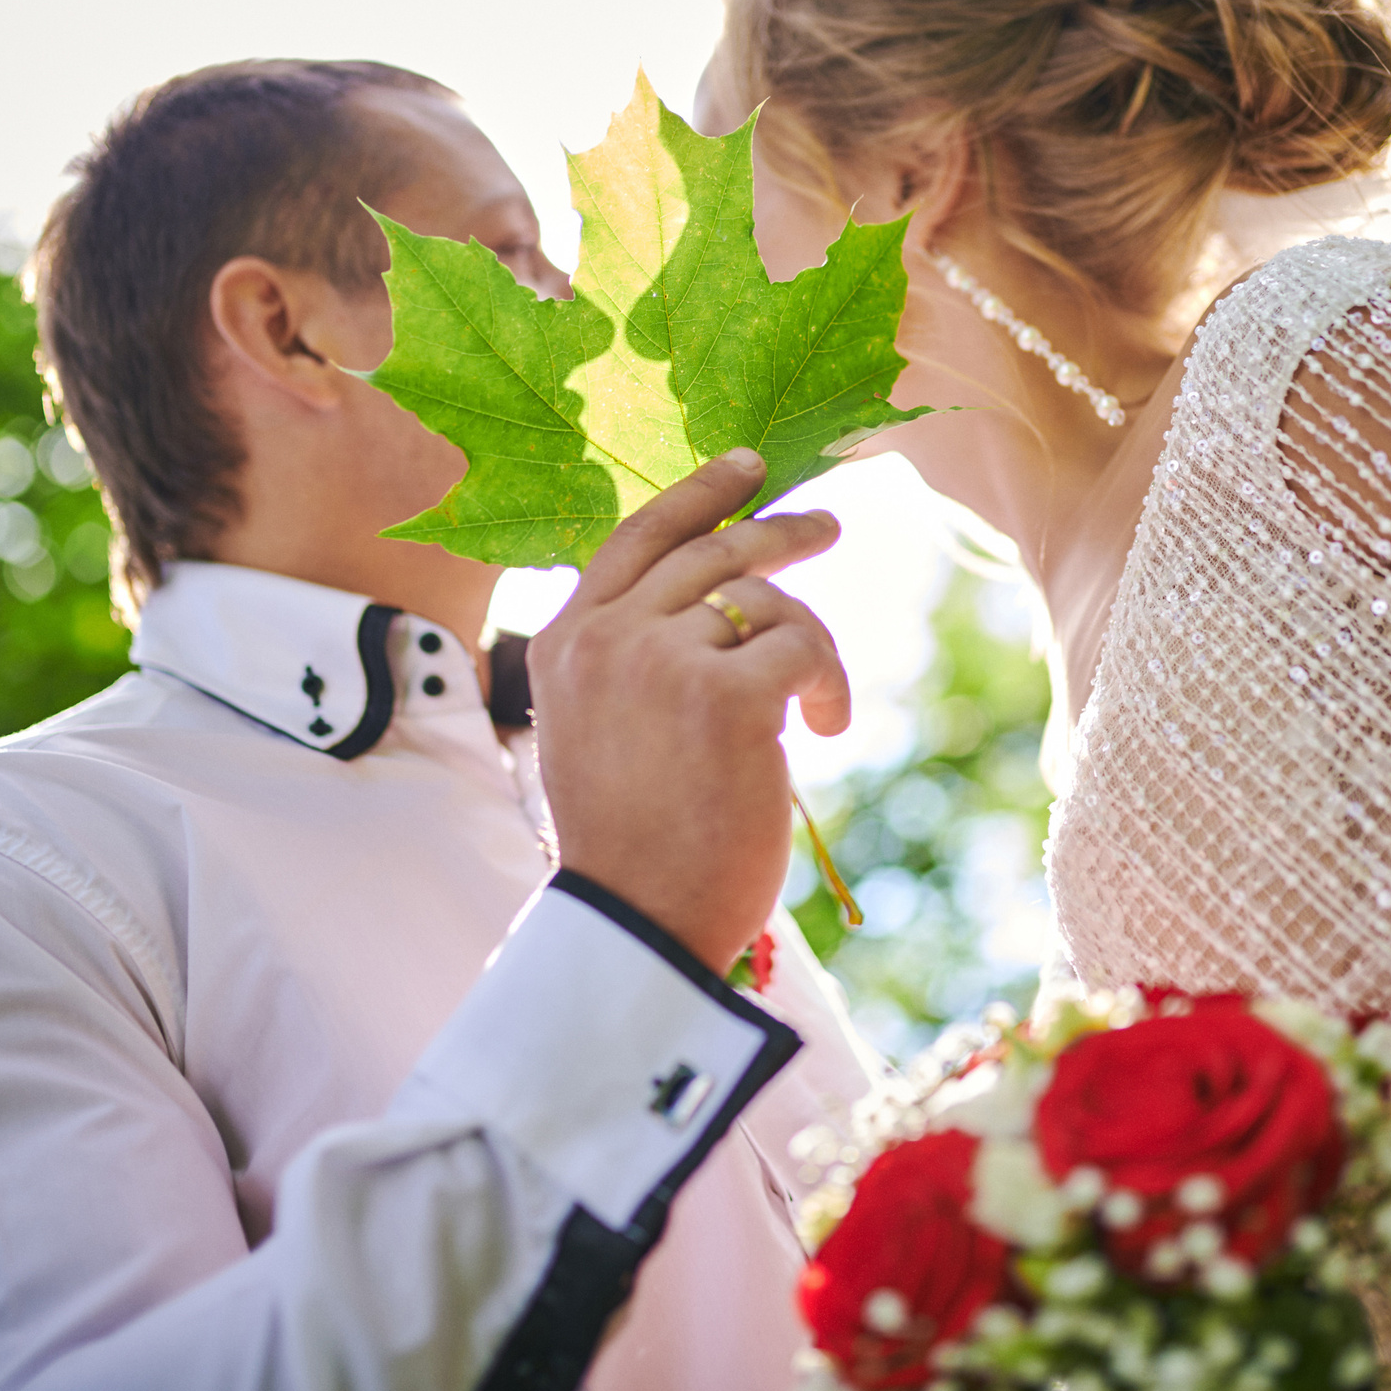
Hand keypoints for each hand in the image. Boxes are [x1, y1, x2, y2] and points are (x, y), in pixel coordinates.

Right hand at [527, 449, 850, 971]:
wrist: (642, 922)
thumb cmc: (637, 844)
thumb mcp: (607, 730)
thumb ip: (637, 660)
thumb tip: (723, 602)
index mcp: (562, 644)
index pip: (635, 538)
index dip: (697, 495)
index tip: (749, 467)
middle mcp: (603, 638)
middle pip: (709, 550)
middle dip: (777, 532)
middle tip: (825, 527)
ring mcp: (659, 660)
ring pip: (764, 601)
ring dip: (808, 643)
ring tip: (822, 704)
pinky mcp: (724, 694)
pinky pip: (802, 647)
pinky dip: (828, 682)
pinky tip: (825, 727)